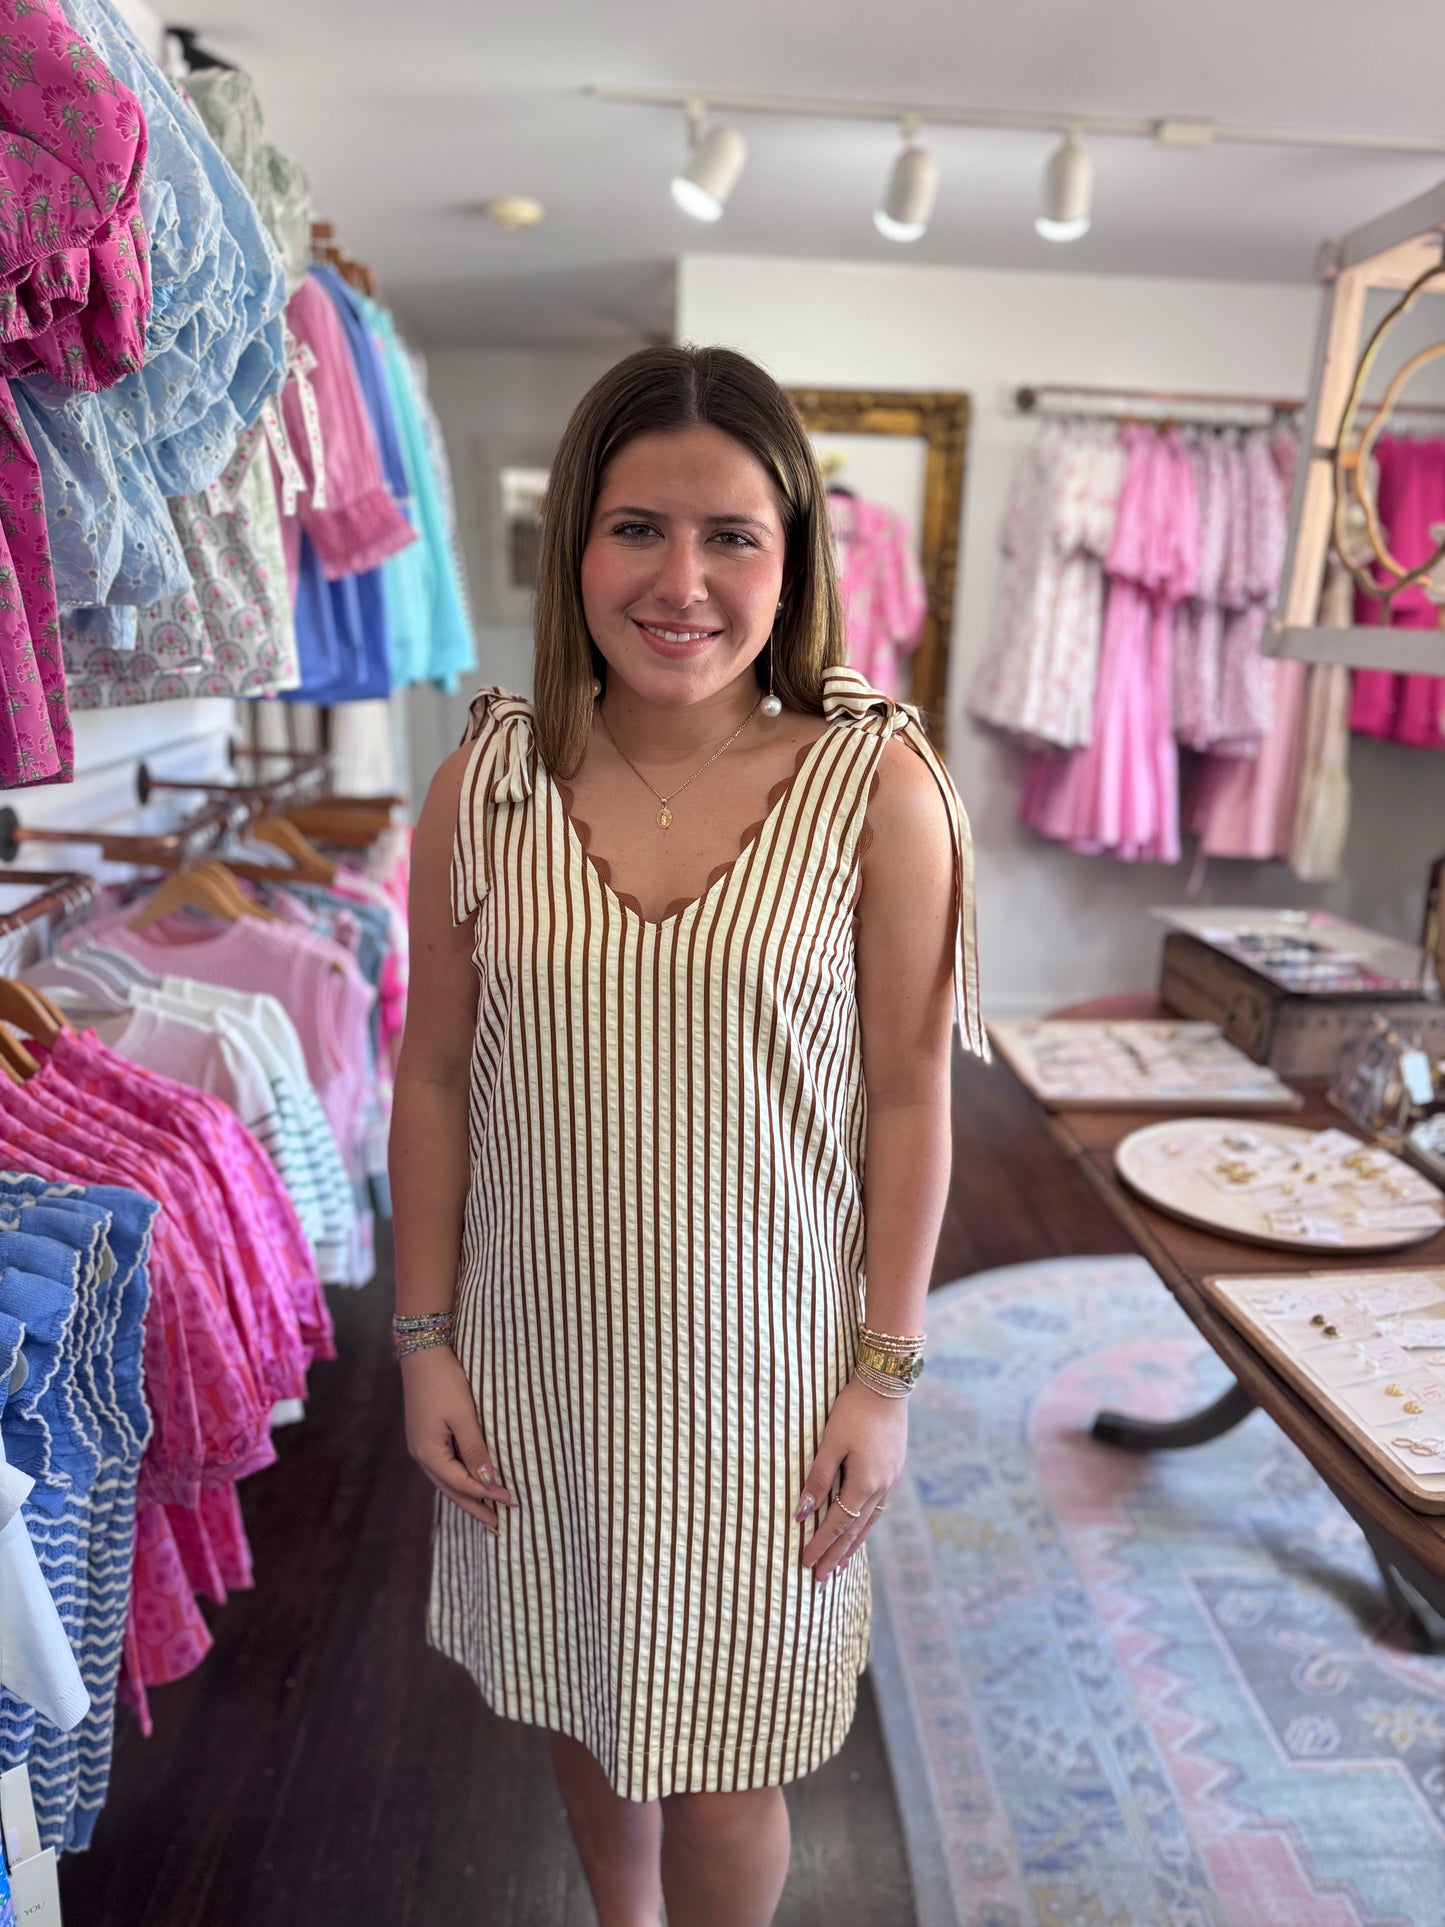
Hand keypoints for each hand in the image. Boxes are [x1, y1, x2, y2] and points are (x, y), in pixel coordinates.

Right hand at [400, 1345, 517, 1531]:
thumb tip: (488, 1482)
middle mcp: (420, 1455)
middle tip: (497, 1524)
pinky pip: (444, 1466)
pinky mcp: (424, 1435)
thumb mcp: (464, 1416)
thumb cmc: (445, 1382)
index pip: (463, 1484)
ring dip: (467, 1494)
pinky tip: (471, 1480)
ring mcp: (420, 1446)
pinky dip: (459, 1478)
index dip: (489, 1495)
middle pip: (451, 1490)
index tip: (513, 1501)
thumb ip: (476, 1450)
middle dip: (475, 1507)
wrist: (422, 1353)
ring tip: (486, 1509)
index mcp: (428, 1453)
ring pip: (446, 1479)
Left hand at [794, 1377, 906, 1585]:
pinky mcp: (893, 1470)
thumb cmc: (853, 1410)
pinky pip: (877, 1509)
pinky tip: (860, 1532)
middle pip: (855, 1532)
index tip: (805, 1565)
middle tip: (820, 1582)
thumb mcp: (830, 1443)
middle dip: (836, 1557)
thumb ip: (817, 1479)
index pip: (837, 1524)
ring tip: (840, 1568)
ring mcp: (890, 1480)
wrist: (887, 1384)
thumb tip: (801, 1512)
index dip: (820, 1545)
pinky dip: (865, 1526)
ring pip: (868, 1523)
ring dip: (852, 1547)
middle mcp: (881, 1488)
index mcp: (865, 1483)